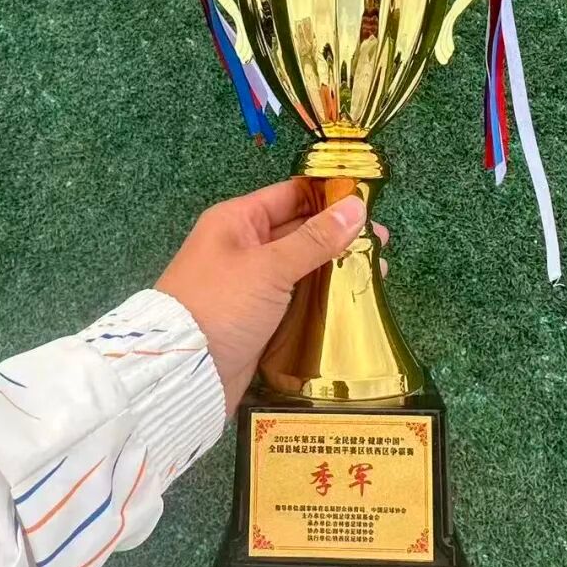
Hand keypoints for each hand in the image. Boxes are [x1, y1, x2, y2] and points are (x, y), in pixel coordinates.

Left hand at [156, 179, 388, 413]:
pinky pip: (296, 298)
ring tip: (377, 272)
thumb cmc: (221, 305)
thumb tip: (356, 207)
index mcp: (237, 221)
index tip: (369, 202)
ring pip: (301, 267)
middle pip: (300, 230)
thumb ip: (315, 238)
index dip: (329, 196)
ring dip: (336, 268)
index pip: (291, 195)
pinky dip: (322, 297)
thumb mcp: (270, 267)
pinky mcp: (258, 317)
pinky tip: (353, 300)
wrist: (183, 372)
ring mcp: (250, 284)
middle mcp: (243, 247)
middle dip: (340, 235)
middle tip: (382, 243)